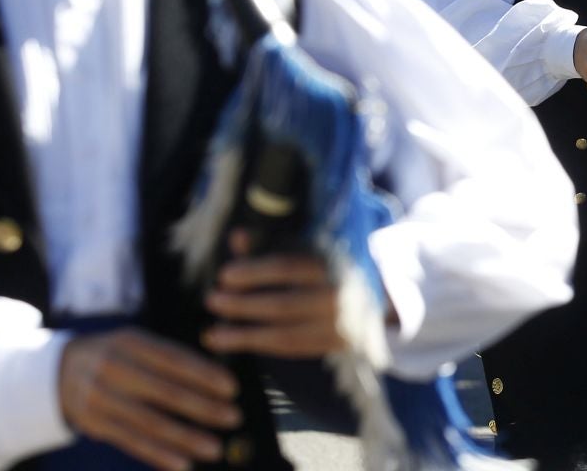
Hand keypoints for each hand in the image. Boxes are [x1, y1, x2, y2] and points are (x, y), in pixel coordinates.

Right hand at [57, 328, 238, 470]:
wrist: (58, 371)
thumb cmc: (116, 356)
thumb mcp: (136, 344)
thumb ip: (168, 358)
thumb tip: (216, 379)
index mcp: (130, 342)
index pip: (172, 359)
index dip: (203, 374)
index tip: (232, 388)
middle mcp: (113, 368)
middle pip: (164, 392)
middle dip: (202, 407)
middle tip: (233, 418)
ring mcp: (100, 398)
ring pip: (149, 422)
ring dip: (185, 437)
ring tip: (214, 448)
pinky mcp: (94, 424)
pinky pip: (131, 442)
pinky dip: (158, 455)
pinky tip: (182, 464)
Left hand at [203, 229, 344, 357]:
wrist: (375, 295)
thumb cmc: (326, 267)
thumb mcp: (302, 248)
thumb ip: (268, 243)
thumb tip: (236, 237)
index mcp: (329, 263)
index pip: (286, 267)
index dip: (253, 271)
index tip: (224, 276)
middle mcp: (336, 295)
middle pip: (282, 304)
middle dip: (242, 305)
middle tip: (211, 300)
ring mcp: (338, 325)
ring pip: (283, 333)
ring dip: (243, 334)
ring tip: (212, 333)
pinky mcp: (334, 345)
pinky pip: (290, 349)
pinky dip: (259, 346)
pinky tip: (234, 342)